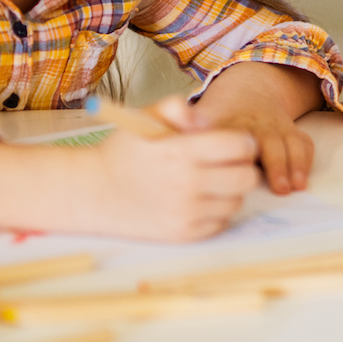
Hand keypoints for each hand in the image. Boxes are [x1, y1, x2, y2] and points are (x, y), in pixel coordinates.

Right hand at [84, 122, 259, 241]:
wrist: (95, 192)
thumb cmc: (125, 151)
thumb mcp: (145, 117)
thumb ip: (177, 108)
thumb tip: (205, 122)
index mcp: (180, 151)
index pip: (240, 147)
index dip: (242, 142)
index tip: (233, 143)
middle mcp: (186, 184)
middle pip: (247, 178)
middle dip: (242, 167)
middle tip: (227, 163)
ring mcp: (186, 212)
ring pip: (237, 201)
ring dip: (229, 190)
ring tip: (209, 181)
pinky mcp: (184, 233)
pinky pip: (221, 222)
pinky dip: (216, 211)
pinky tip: (197, 199)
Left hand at [180, 63, 326, 193]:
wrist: (247, 91)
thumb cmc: (212, 117)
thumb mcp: (193, 117)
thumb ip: (178, 122)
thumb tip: (180, 136)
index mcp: (229, 121)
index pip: (235, 137)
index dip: (241, 154)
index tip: (244, 173)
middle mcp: (256, 124)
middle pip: (269, 141)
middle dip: (276, 164)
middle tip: (278, 188)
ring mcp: (275, 127)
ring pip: (290, 142)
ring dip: (294, 165)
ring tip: (294, 186)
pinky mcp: (289, 131)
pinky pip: (303, 142)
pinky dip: (305, 159)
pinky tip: (302, 179)